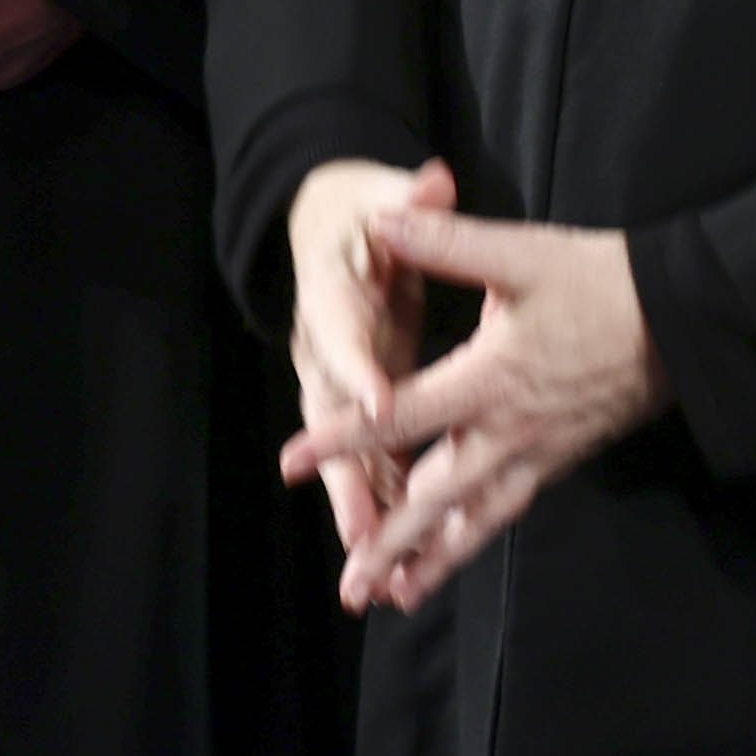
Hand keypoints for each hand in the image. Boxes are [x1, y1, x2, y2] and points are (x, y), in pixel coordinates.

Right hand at [281, 158, 451, 563]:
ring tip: (381, 576)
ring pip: (347, 458)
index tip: (382, 404)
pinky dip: (382, 509)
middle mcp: (324, 353)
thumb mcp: (379, 195)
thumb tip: (430, 179)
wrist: (327, 225)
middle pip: (330, 423)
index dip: (359, 371)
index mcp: (331, 299)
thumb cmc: (358, 211)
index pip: (342, 336)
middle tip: (365, 530)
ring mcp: (336, 387)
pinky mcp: (358, 407)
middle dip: (347, 478)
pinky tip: (403, 563)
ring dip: (363, 514)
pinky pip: (369, 464)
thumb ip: (410, 197)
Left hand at [286, 205, 661, 615]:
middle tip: (348, 587)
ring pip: (476, 518)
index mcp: (489, 378)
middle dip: (388, 542)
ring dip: (433, 560)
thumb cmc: (604, 281)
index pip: (398, 415)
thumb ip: (449, 242)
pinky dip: (475, 538)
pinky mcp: (562, 458)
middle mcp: (508, 429)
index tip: (290, 465)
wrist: (688, 317)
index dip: (341, 437)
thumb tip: (383, 221)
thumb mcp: (525, 254)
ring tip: (394, 598)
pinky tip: (454, 554)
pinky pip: (509, 509)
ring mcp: (538, 451)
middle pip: (435, 496)